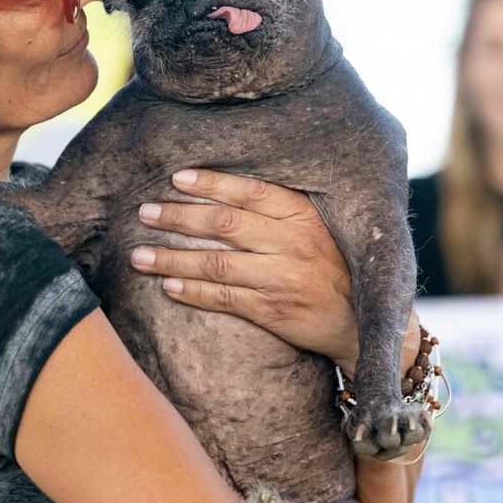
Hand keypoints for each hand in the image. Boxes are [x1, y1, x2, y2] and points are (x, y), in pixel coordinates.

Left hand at [129, 169, 357, 368]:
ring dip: (173, 258)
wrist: (362, 324)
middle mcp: (294, 243)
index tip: (177, 178)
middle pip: (225, 224)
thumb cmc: (334, 266)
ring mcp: (283, 278)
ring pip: (217, 263)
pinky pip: (224, 298)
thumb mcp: (319, 227)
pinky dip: (193, 291)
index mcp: (304, 215)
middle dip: (179, 217)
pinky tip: (168, 285)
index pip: (251, 191)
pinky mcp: (273, 310)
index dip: (211, 183)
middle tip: (145, 212)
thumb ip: (280, 210)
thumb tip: (224, 189)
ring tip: (140, 255)